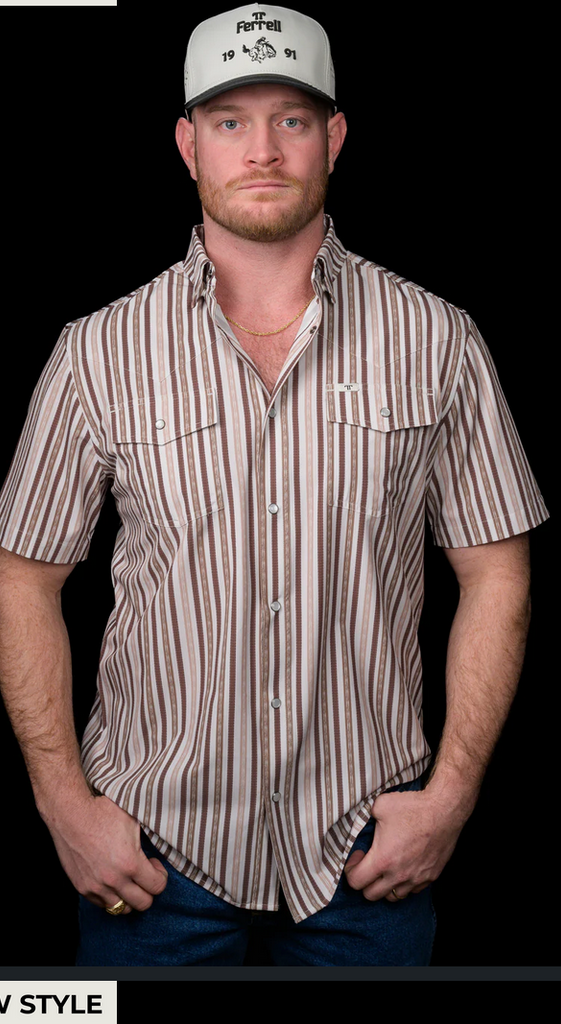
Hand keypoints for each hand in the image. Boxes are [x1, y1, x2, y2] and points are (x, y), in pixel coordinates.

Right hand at [45, 793, 167, 914]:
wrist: (69, 814)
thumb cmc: (102, 812)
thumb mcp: (133, 819)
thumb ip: (149, 837)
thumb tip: (162, 839)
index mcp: (130, 863)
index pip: (157, 887)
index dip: (160, 875)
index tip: (153, 863)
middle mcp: (113, 880)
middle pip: (143, 904)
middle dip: (148, 890)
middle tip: (144, 873)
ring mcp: (96, 886)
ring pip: (122, 908)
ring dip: (129, 896)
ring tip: (127, 878)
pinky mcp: (82, 887)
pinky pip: (102, 904)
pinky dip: (111, 897)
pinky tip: (111, 879)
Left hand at [343, 788, 465, 901]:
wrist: (444, 810)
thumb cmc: (412, 807)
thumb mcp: (379, 805)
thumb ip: (365, 818)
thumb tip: (363, 821)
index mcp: (382, 859)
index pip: (356, 882)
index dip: (350, 870)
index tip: (358, 856)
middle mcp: (398, 875)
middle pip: (371, 895)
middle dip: (365, 882)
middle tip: (368, 864)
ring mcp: (415, 879)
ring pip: (393, 897)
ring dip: (385, 886)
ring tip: (385, 869)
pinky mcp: (430, 877)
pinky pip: (412, 891)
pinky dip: (404, 884)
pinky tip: (404, 868)